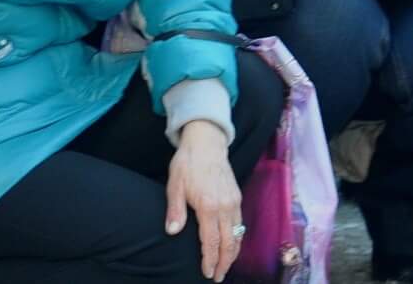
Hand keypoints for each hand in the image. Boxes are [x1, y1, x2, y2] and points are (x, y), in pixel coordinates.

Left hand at [166, 120, 243, 282]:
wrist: (206, 143)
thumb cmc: (187, 163)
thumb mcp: (175, 184)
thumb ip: (175, 210)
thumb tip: (172, 232)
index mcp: (208, 206)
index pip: (211, 242)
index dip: (210, 260)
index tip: (207, 273)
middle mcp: (225, 207)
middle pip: (229, 244)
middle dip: (224, 263)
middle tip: (218, 277)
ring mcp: (234, 203)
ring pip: (238, 236)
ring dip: (233, 254)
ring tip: (225, 266)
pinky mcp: (238, 198)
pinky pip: (240, 225)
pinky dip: (237, 240)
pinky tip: (231, 246)